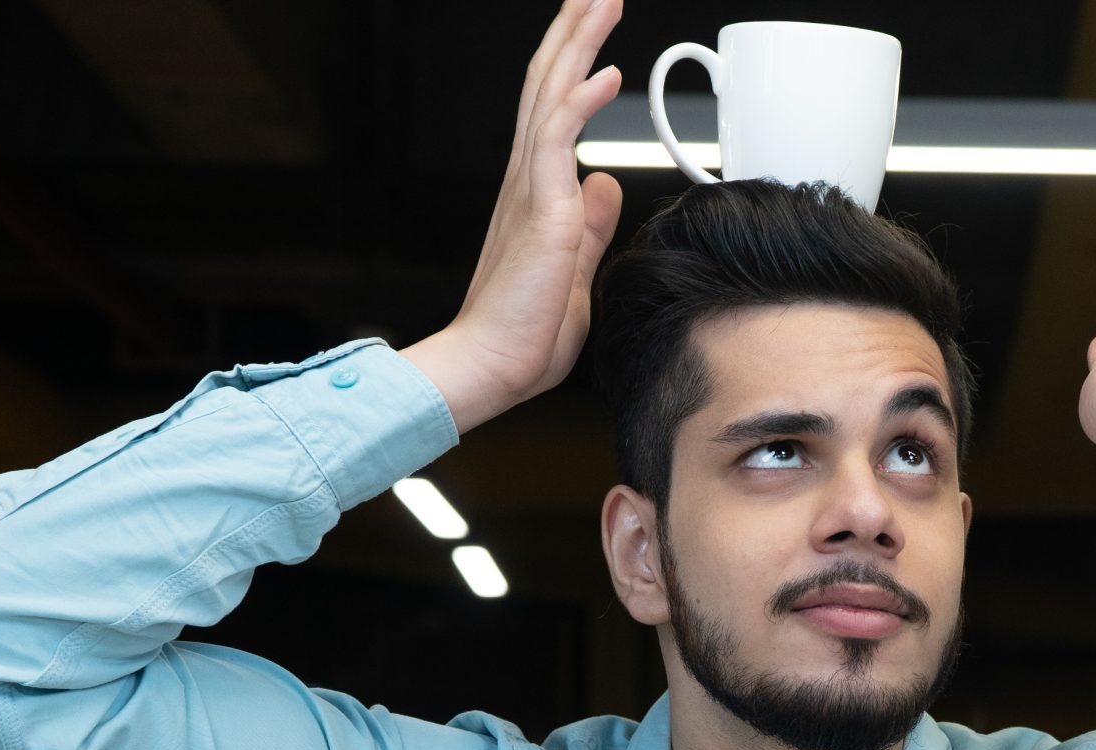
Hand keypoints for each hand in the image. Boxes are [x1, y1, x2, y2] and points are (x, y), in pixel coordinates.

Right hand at [403, 0, 625, 434]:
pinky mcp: (539, 210)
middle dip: (575, 30)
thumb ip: (590, 227)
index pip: (555, 108)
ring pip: (552, 94)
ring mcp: (529, 190)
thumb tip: (605, 187)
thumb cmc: (522, 336)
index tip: (596, 23)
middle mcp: (526, 180)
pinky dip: (582, 99)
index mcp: (535, 192)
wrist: (489, 369)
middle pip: (549, 83)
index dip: (576, 60)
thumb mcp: (574, 272)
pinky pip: (558, 138)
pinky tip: (606, 70)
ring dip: (579, 43)